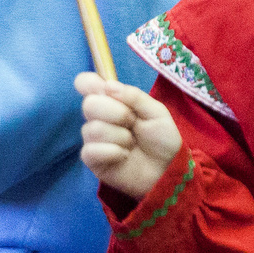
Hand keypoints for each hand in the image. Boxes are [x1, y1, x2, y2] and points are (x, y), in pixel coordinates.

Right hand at [75, 71, 180, 200]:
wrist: (168, 169)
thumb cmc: (162, 139)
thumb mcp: (156, 112)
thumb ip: (134, 97)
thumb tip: (108, 86)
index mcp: (112, 100)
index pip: (86, 84)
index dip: (88, 83)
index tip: (103, 88)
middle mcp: (98, 117)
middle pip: (89, 104)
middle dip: (116, 112)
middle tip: (132, 122)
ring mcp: (93, 138)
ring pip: (92, 129)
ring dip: (119, 136)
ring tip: (132, 143)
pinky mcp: (92, 160)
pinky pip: (90, 150)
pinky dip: (112, 152)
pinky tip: (124, 156)